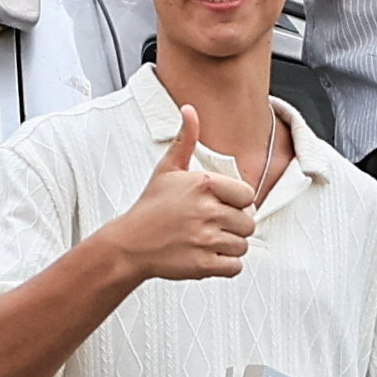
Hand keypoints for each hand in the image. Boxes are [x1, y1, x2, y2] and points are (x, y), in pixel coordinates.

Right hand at [91, 107, 259, 285]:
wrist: (129, 244)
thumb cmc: (150, 206)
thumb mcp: (167, 169)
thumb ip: (186, 139)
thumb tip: (190, 110)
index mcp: (204, 184)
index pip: (248, 196)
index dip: (235, 202)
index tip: (217, 206)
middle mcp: (208, 211)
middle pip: (248, 223)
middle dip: (232, 226)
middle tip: (208, 226)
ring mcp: (206, 239)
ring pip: (242, 246)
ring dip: (228, 246)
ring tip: (206, 241)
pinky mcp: (203, 265)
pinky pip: (235, 267)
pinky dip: (225, 265)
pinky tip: (206, 256)